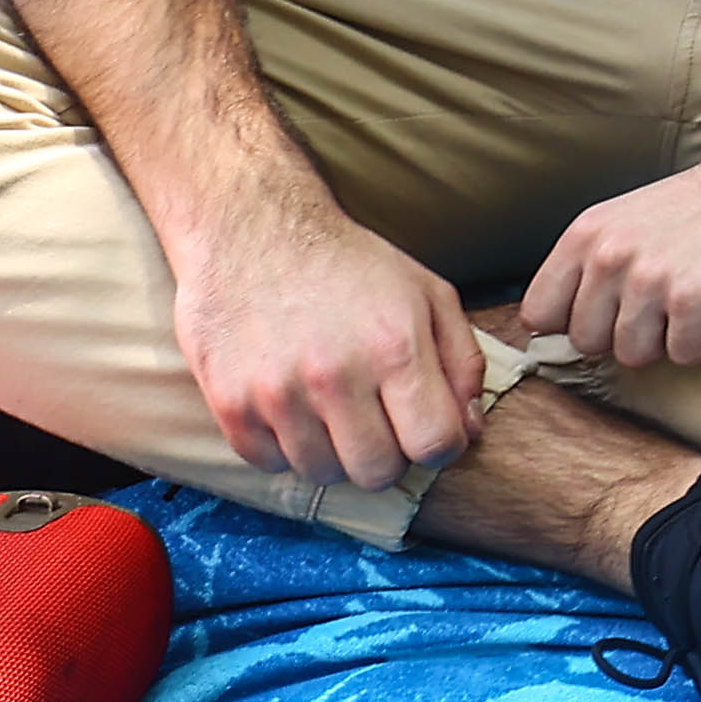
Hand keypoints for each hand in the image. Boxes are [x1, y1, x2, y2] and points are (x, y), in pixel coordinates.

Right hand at [170, 191, 491, 494]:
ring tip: (329, 406)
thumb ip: (462, 363)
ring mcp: (277, 393)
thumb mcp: (428, 293)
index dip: (438, 445)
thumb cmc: (350, 263)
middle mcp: (336, 376)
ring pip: (323, 474)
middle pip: (377, 473)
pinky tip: (290, 404)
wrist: (252, 227)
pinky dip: (283, 446)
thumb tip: (470, 430)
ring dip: (333, 451)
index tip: (424, 427)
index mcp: (395, 347)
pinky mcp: (230, 403)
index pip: (435, 445)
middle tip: (375, 418)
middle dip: (386, 454)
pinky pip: (269, 464)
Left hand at [521, 124, 700, 371]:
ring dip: (671, 337)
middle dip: (628, 334)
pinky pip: (684, 354)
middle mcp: (610, 254)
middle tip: (667, 304)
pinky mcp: (694, 297)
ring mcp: (650, 277)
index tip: (609, 316)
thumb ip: (595, 263)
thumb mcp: (631, 220)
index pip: (539, 313)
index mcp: (587, 233)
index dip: (574, 324)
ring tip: (697, 298)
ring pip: (633, 355)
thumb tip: (565, 325)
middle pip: (587, 343)